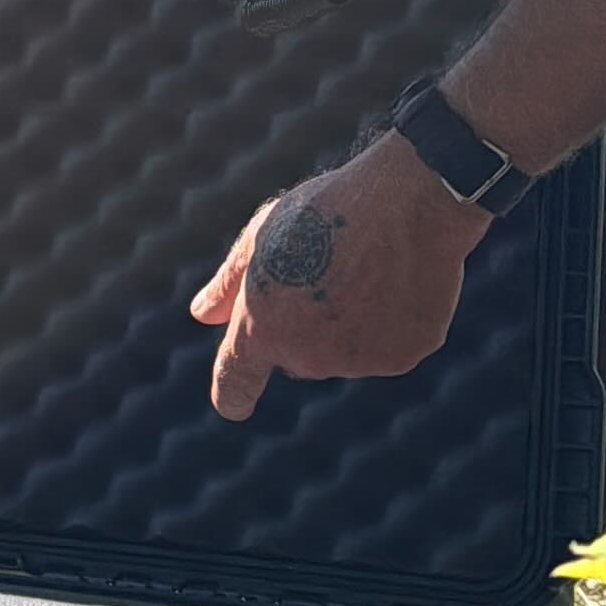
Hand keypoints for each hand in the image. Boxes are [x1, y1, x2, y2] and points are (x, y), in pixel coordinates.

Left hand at [189, 131, 485, 422]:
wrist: (402, 200)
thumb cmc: (325, 208)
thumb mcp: (260, 235)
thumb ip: (227, 285)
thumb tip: (203, 314)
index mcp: (261, 329)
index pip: (236, 382)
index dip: (233, 394)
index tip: (233, 404)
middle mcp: (307, 356)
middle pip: (300, 357)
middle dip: (305, 327)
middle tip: (326, 272)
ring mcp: (358, 361)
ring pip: (347, 353)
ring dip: (351, 325)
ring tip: (368, 267)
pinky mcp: (403, 356)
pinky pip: (392, 345)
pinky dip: (394, 321)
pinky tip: (400, 278)